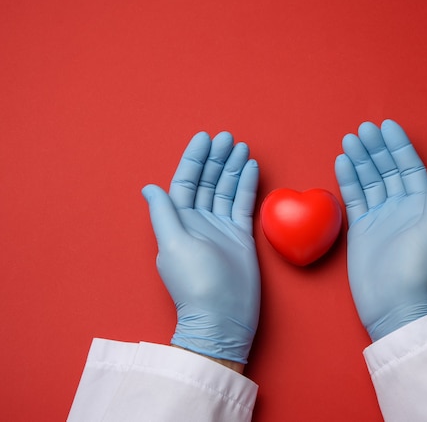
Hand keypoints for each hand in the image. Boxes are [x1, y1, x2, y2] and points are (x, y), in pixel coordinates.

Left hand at [142, 131, 259, 365]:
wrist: (223, 315)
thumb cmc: (196, 282)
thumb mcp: (174, 244)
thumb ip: (165, 213)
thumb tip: (149, 188)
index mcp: (180, 221)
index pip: (186, 182)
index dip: (194, 159)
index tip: (204, 138)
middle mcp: (200, 221)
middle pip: (208, 181)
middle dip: (217, 158)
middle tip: (228, 136)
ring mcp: (221, 227)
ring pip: (227, 189)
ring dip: (233, 167)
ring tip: (242, 147)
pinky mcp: (241, 236)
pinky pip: (244, 204)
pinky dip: (248, 186)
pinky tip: (251, 168)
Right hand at [335, 120, 426, 341]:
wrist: (394, 307)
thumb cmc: (419, 270)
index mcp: (422, 206)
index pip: (410, 168)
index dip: (399, 146)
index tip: (387, 126)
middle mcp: (402, 209)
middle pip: (387, 170)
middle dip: (376, 148)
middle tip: (362, 129)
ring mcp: (380, 218)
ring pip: (369, 181)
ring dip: (360, 160)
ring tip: (349, 140)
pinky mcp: (361, 230)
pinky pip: (354, 199)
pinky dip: (348, 180)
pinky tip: (341, 162)